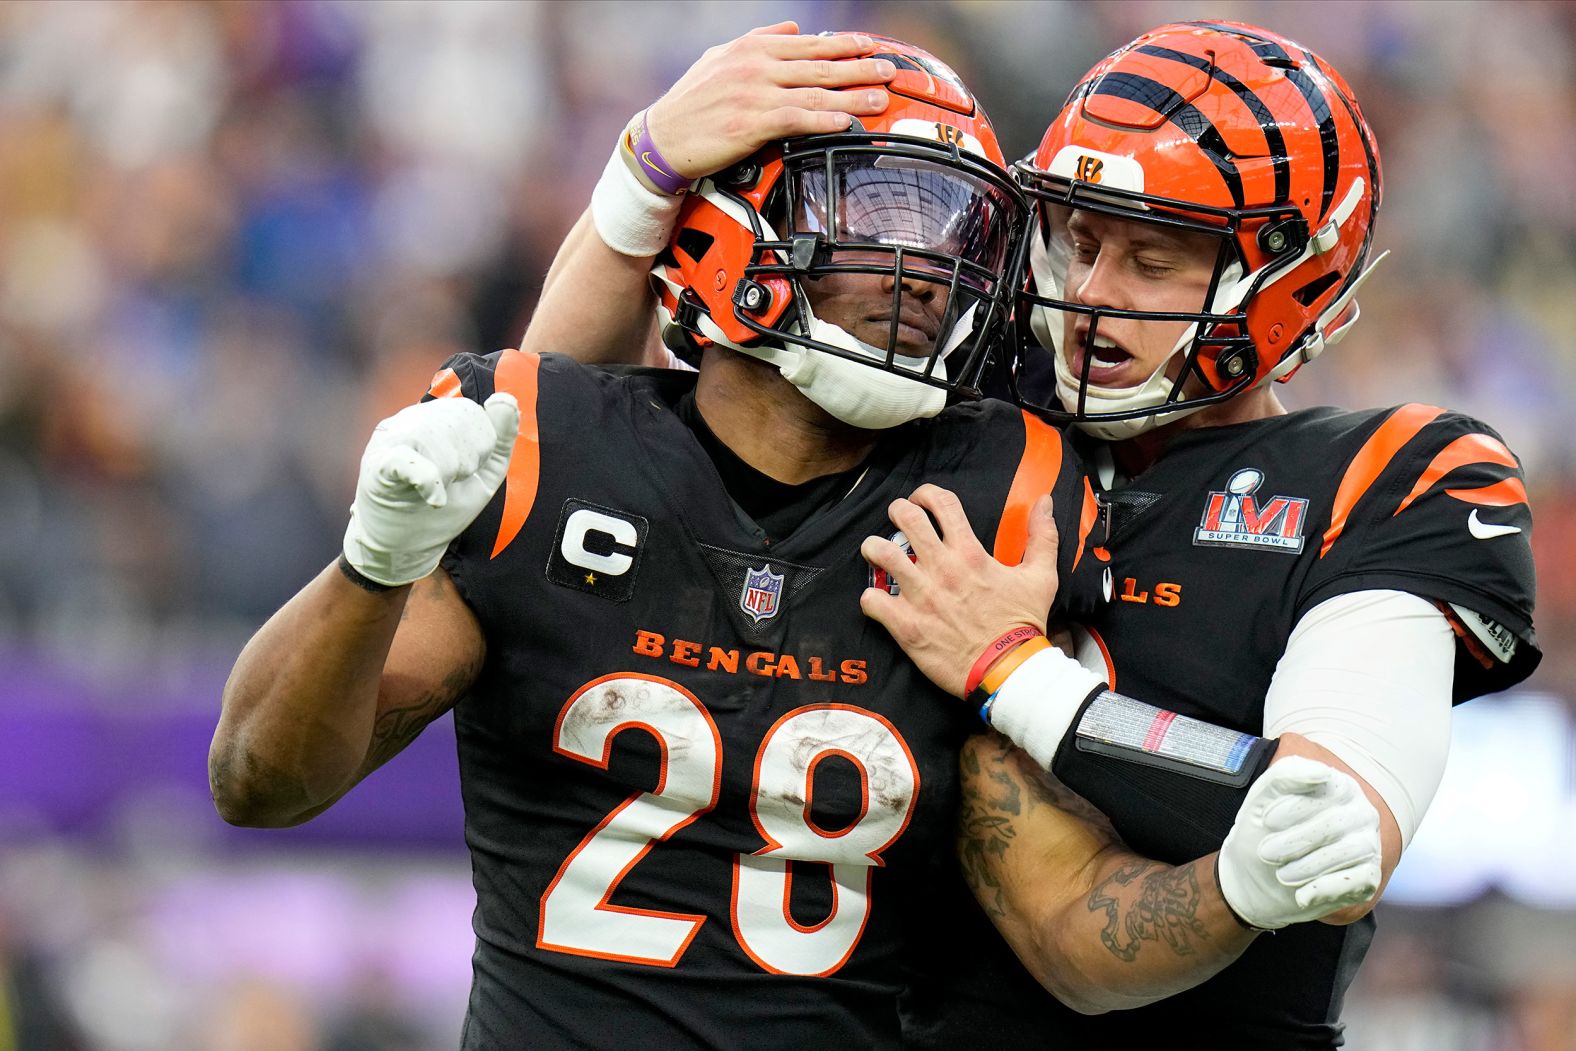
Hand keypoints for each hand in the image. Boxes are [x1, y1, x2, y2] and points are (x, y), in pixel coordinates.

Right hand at [342, 393, 519, 586]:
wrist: (404, 549)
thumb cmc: (441, 510)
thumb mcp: (482, 476)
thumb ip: (499, 439)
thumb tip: (507, 401)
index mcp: (432, 420)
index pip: (470, 411)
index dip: (481, 446)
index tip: (467, 474)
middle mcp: (407, 421)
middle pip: (454, 417)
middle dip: (467, 458)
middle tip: (453, 483)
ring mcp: (388, 440)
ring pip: (433, 434)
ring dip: (449, 470)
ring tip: (439, 491)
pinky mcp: (376, 466)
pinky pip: (406, 459)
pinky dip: (428, 480)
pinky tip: (435, 498)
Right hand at [646, 22, 895, 178]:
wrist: (662, 139)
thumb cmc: (690, 102)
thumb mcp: (720, 57)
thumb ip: (759, 39)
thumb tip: (792, 28)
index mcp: (752, 47)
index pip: (809, 43)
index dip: (844, 44)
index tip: (870, 45)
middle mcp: (757, 66)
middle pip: (820, 65)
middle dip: (860, 66)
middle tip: (888, 69)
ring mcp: (755, 95)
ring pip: (815, 92)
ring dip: (853, 96)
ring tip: (880, 99)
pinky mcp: (751, 124)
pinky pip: (797, 119)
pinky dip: (824, 119)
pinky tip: (845, 123)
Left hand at [860, 484, 1060, 697]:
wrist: (1008, 670)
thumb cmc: (1023, 625)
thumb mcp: (1041, 577)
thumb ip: (1042, 536)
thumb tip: (1045, 502)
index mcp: (970, 553)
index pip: (942, 503)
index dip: (926, 493)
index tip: (921, 499)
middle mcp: (942, 569)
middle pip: (906, 519)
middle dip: (897, 510)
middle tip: (896, 519)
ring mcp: (921, 596)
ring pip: (881, 553)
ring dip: (874, 548)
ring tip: (875, 551)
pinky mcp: (906, 625)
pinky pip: (872, 601)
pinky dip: (870, 598)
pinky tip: (878, 599)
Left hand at [1216, 756, 1382, 930]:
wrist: (1256, 878)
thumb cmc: (1262, 832)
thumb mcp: (1262, 799)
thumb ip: (1285, 775)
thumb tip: (1322, 773)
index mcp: (1339, 786)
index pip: (1329, 788)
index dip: (1296, 806)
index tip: (1267, 821)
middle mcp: (1360, 812)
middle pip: (1336, 823)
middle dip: (1296, 840)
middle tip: (1265, 853)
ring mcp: (1368, 844)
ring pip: (1350, 852)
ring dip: (1309, 866)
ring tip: (1281, 875)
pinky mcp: (1368, 877)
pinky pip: (1360, 881)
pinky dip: (1327, 889)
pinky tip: (1302, 896)